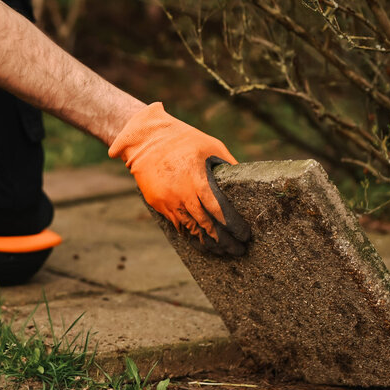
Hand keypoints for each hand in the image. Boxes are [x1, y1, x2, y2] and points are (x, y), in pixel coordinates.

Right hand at [109, 102, 251, 255]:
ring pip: (190, 228)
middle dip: (224, 240)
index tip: (244, 235)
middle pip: (206, 224)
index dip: (233, 226)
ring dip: (206, 241)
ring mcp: (168, 200)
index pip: (219, 210)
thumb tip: (244, 184)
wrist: (145, 138)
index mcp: (198, 179)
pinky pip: (176, 224)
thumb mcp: (212, 146)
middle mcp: (182, 194)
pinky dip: (189, 233)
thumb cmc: (184, 139)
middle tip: (237, 249)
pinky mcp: (157, 203)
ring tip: (220, 250)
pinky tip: (200, 239)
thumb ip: (228, 166)